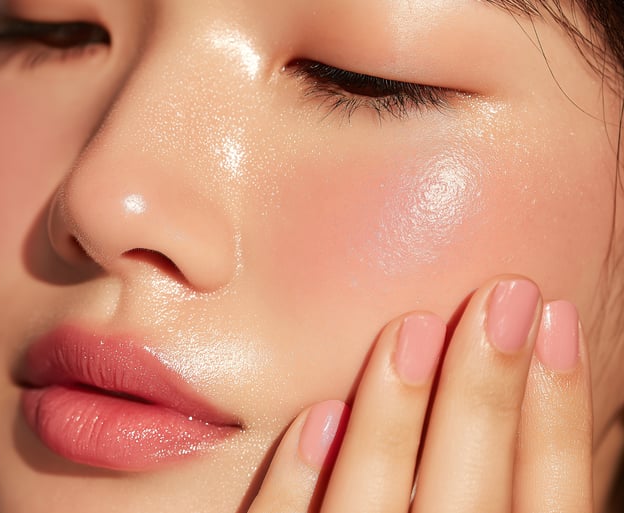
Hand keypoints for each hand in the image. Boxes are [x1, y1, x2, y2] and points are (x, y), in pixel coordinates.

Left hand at [247, 276, 592, 512]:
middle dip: (490, 394)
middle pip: (472, 502)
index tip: (554, 322)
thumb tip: (517, 422)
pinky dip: (298, 488)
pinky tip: (317, 417)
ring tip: (412, 327)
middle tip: (502, 293)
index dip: (559, 419)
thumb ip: (501, 504)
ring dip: (395, 424)